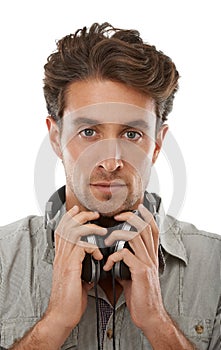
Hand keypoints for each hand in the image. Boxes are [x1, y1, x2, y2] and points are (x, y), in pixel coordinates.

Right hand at [46, 205, 106, 329]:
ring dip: (88, 227)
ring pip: (73, 233)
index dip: (69, 217)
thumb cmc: (71, 298)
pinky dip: (91, 246)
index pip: (62, 229)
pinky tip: (97, 253)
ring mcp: (64, 261)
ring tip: (100, 229)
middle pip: (67, 226)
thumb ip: (83, 265)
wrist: (63, 315)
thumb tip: (94, 260)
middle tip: (93, 214)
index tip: (78, 210)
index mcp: (62, 256)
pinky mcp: (70, 268)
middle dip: (81, 216)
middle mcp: (61, 256)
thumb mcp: (78, 277)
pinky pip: (80, 247)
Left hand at [103, 204, 165, 331]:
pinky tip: (106, 265)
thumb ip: (126, 264)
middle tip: (117, 215)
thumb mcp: (134, 276)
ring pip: (136, 236)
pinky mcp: (141, 273)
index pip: (153, 229)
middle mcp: (151, 257)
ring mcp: (147, 264)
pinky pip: (126, 255)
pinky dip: (113, 256)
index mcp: (150, 257)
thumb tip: (113, 259)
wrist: (149, 317)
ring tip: (107, 240)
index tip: (137, 208)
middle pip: (145, 227)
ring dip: (118, 234)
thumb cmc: (141, 297)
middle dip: (131, 217)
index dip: (146, 216)